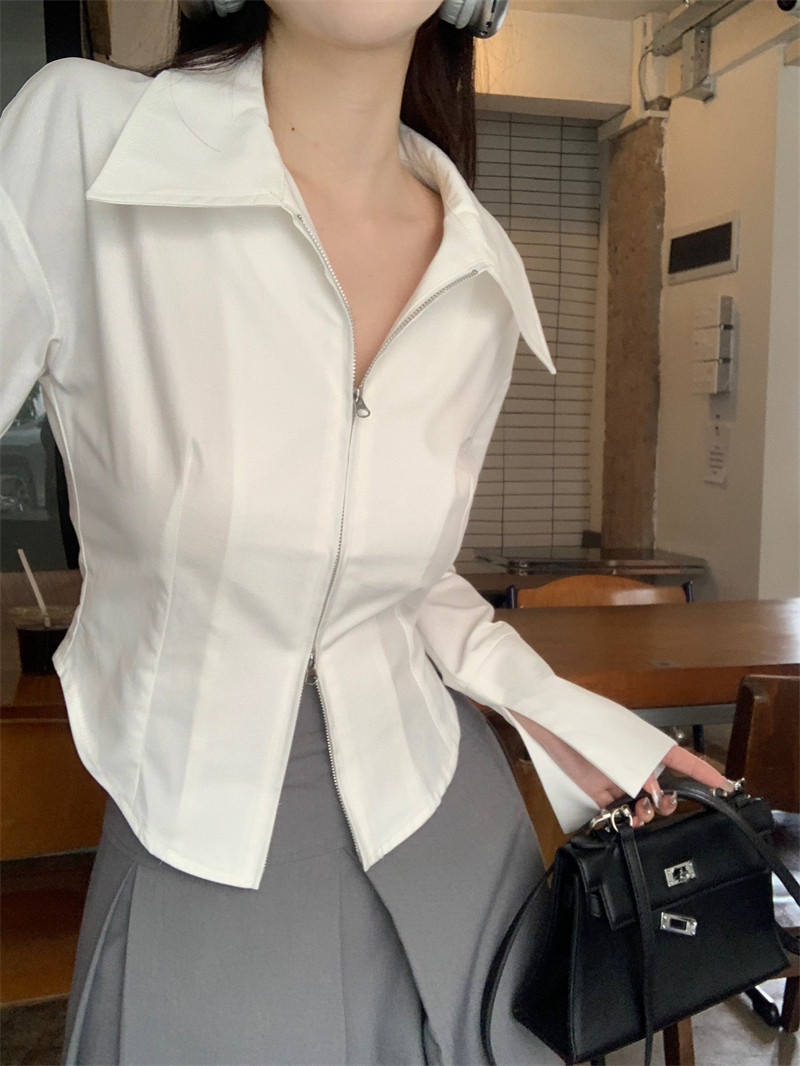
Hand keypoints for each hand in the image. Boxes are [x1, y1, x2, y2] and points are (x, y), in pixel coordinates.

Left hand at [508, 712, 735, 827]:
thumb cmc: (584, 721)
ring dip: (646, 813)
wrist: (547, 720)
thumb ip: (638, 770)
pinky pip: (618, 810)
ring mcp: (615, 776)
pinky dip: (626, 820)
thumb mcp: (616, 744)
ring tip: (639, 815)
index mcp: (645, 744)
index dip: (704, 772)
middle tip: (659, 805)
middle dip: (668, 802)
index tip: (725, 786)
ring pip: (641, 803)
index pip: (682, 759)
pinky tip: (627, 823)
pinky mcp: (597, 789)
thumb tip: (653, 792)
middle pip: (661, 787)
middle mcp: (634, 761)